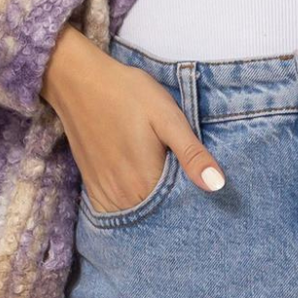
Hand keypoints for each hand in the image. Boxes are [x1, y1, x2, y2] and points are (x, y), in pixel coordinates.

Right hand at [40, 25, 225, 212]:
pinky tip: (139, 185)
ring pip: (138, 216)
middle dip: (174, 205)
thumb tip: (218, 185)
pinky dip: (131, 205)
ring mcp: (105, 194)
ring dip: (152, 206)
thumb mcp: (168, 117)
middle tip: (177, 171)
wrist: (80, 82)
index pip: (181, 208)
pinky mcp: (92, 187)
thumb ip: (192, 154)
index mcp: (147, 181)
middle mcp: (124, 196)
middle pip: (159, 215)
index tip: (199, 181)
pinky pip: (116, 211)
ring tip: (159, 177)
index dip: (195, 197)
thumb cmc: (128, 94)